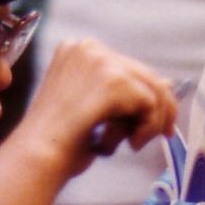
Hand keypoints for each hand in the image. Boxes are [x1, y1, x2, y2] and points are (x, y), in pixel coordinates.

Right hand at [13, 38, 177, 175]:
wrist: (37, 157)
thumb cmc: (58, 143)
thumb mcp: (92, 110)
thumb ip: (124, 93)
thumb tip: (167, 83)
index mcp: (77, 50)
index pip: (126, 68)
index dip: (143, 96)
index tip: (150, 122)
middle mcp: (89, 48)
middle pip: (144, 74)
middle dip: (157, 109)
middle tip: (164, 134)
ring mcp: (101, 61)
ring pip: (152, 89)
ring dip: (151, 122)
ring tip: (131, 143)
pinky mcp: (114, 80)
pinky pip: (151, 104)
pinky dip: (147, 128)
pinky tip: (128, 143)